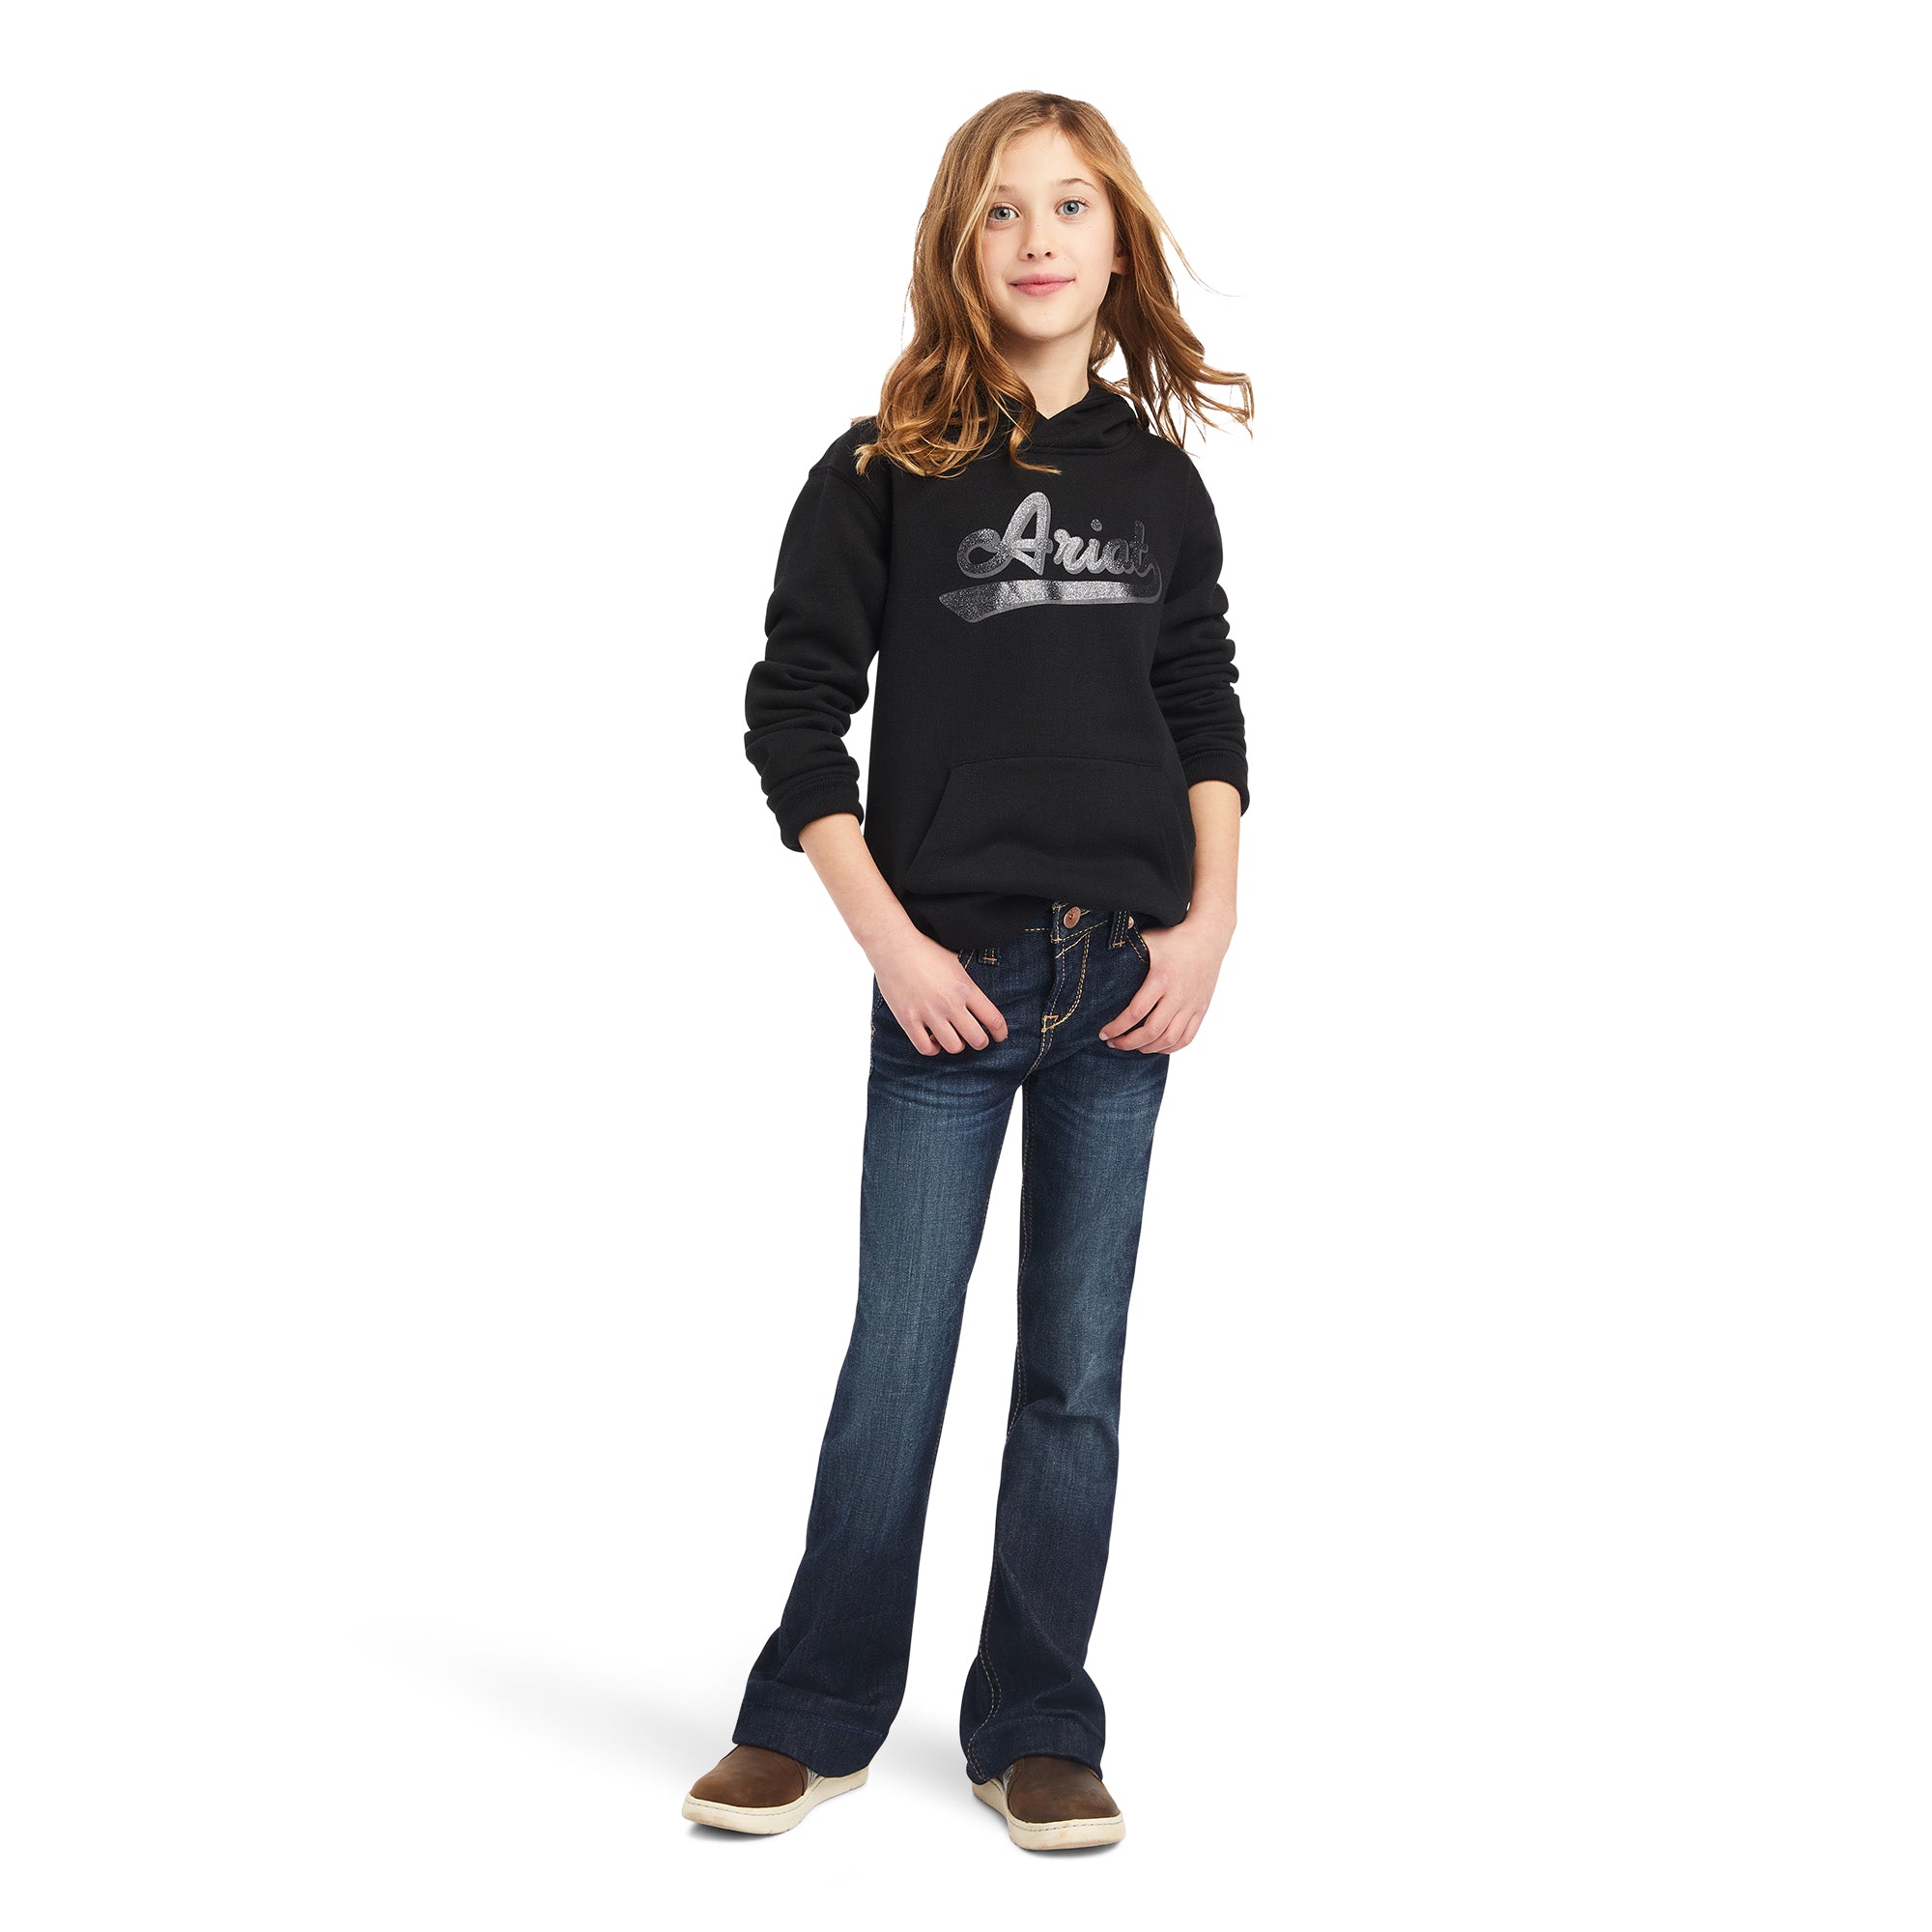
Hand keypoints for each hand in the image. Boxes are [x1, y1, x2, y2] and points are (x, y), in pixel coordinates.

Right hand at [871, 931, 1009, 1055]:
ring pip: (953, 1047)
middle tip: (975, 1038)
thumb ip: (968, 985)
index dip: (1000, 1032)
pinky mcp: (908, 1019)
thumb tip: (978, 1002)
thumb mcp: (955, 962)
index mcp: (966, 987)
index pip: (994, 1019)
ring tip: (951, 1036)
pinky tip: (931, 1039)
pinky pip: (925, 1048)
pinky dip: (932, 1048)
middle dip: (980, 1041)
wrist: (894, 944)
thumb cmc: (925, 950)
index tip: (999, 1036)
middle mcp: (950, 1003)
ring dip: (956, 1045)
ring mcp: (928, 1012)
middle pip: (977, 1039)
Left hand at [1097, 913, 1231, 1052]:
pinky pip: (1187, 1038)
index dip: (1116, 1028)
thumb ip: (1123, 947)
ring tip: (1132, 1046)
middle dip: (1128, 1043)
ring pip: (1169, 1039)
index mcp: (1161, 978)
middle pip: (1152, 1032)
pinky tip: (1155, 1046)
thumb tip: (1095, 952)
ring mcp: (1192, 1004)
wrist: (1208, 936)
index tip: (1103, 1033)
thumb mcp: (1147, 939)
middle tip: (1113, 1043)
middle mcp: (1178, 995)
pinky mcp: (1201, 1009)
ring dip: (1147, 1048)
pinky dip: (1169, 1047)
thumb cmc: (1173, 937)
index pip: (1135, 1012)